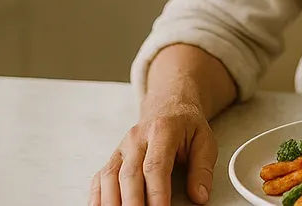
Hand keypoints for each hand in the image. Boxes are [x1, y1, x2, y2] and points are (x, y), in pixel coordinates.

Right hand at [90, 94, 217, 205]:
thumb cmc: (186, 125)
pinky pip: (100, 177)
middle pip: (129, 175)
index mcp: (162, 131)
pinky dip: (97, 196)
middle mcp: (137, 139)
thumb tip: (200, 196)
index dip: (157, 192)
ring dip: (112, 201)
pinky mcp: (114, 157)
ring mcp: (122, 148)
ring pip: (110, 177)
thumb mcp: (204, 141)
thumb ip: (203, 169)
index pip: (156, 166)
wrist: (169, 105)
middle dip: (132, 202)